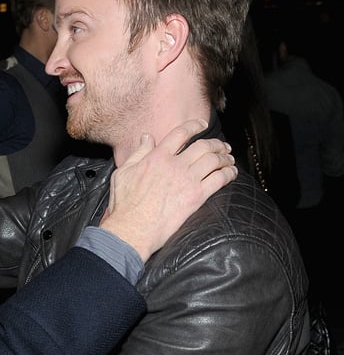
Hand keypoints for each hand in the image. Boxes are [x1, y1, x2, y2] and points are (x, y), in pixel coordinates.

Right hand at [101, 119, 236, 260]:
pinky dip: (229, 174)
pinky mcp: (196, 197)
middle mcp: (175, 165)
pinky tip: (231, 174)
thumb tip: (146, 138)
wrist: (131, 229)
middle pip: (203, 146)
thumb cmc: (124, 205)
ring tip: (229, 159)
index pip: (180, 134)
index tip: (203, 125)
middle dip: (216, 144)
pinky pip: (219, 180)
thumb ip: (138, 153)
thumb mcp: (123, 173)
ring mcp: (187, 180)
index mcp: (157, 157)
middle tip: (223, 147)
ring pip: (214, 160)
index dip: (195, 126)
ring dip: (225, 158)